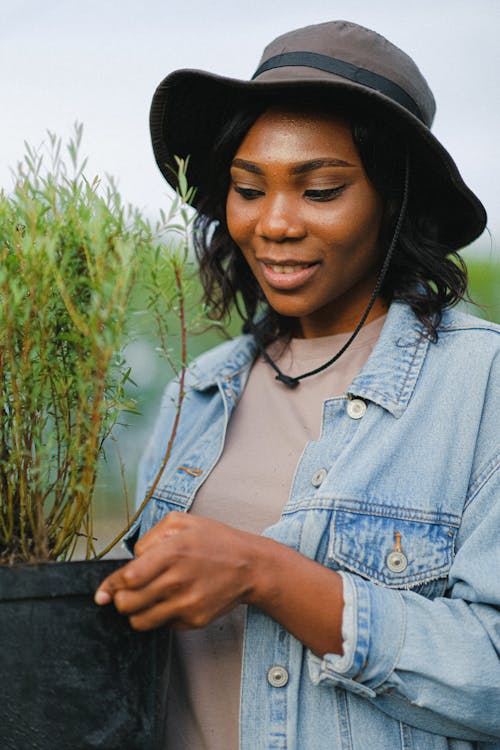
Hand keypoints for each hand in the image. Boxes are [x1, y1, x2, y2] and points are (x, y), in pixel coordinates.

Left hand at [94, 512, 261, 630]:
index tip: (103, 593)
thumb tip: (133, 558)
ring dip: (136, 613)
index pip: (126, 578)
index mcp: (172, 553)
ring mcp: (186, 604)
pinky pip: (163, 625)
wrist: (251, 566)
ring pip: (140, 621)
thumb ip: (151, 536)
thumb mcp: (183, 522)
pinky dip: (161, 616)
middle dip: (120, 600)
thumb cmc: (216, 541)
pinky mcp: (194, 620)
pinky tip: (173, 601)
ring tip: (146, 600)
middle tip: (127, 593)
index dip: (110, 586)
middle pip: (128, 604)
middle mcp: (177, 581)